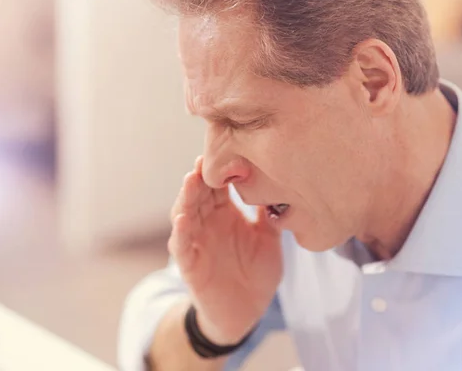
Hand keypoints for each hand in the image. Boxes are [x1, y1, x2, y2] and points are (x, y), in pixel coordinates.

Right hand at [169, 156, 282, 344]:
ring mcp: (196, 242)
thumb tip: (282, 185)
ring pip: (186, 213)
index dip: (220, 169)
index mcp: (225, 214)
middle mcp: (207, 223)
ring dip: (186, 197)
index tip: (226, 149)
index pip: (218, 185)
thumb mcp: (268, 240)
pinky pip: (181, 246)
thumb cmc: (256, 273)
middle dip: (200, 176)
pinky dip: (180, 233)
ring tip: (191, 180)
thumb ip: (269, 215)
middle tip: (205, 158)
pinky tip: (182, 219)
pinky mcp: (189, 264)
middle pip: (199, 193)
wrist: (245, 311)